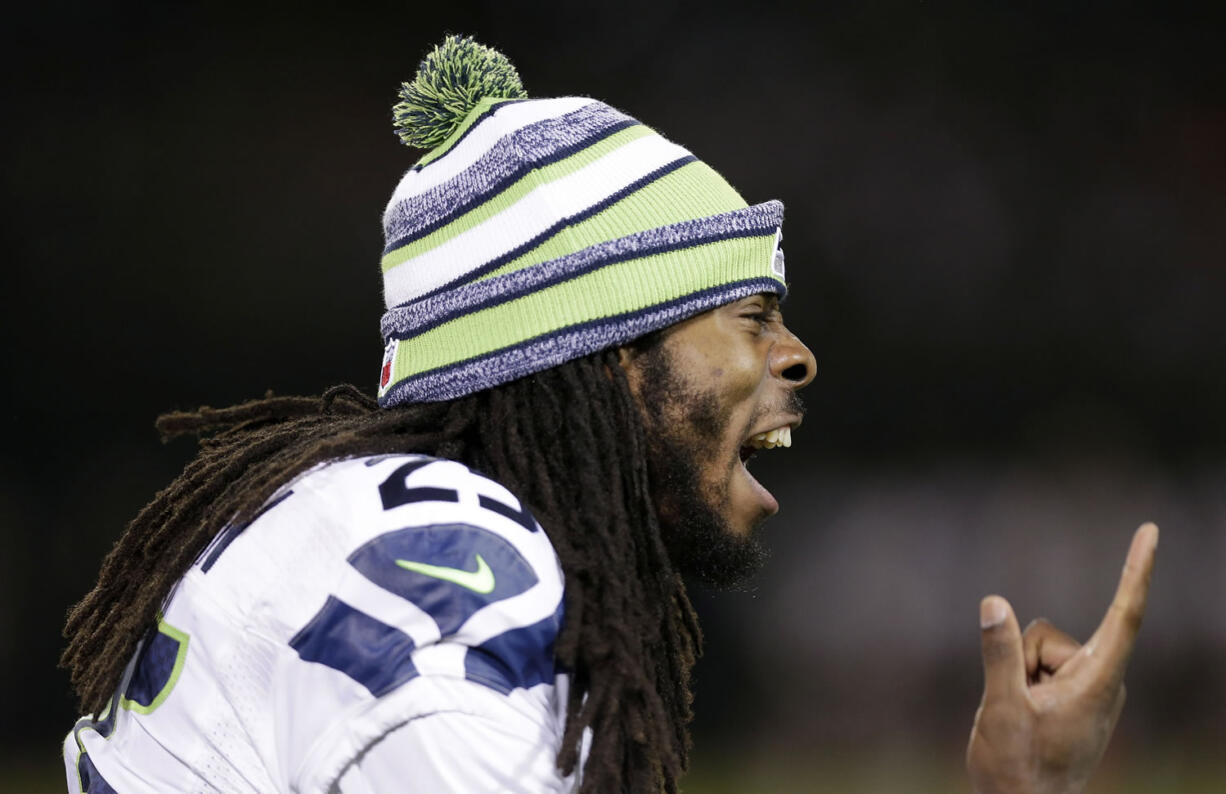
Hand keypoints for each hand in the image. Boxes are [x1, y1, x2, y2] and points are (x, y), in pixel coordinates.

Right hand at [966, 522, 1158, 793]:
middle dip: (1022, 660)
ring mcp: (1086, 686)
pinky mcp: (1072, 692)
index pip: (1125, 614)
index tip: (1150, 530)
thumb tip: (994, 601)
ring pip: (1035, 646)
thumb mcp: (1001, 711)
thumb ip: (999, 654)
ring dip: (1018, 675)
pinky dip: (1019, 682)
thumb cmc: (1017, 769)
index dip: (1136, 569)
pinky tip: (1023, 715)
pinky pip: (1033, 662)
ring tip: (1021, 717)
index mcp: (1099, 683)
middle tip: (1020, 709)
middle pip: (1048, 635)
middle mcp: (1100, 679)